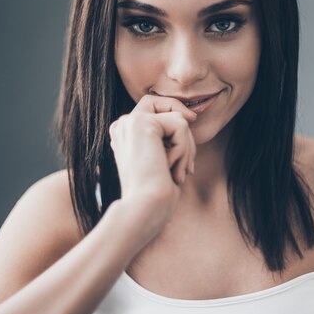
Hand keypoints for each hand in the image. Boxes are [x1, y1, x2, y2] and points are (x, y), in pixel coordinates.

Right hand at [108, 94, 196, 229]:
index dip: (175, 115)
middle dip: (184, 132)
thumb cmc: (156, 194)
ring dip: (187, 149)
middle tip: (189, 166)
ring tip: (179, 174)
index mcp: (123, 134)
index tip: (191, 132)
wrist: (144, 208)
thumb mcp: (163, 161)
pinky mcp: (142, 123)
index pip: (155, 107)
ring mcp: (129, 121)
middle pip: (165, 105)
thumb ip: (168, 138)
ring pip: (178, 119)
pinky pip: (180, 125)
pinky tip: (171, 168)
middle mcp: (122, 125)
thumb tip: (188, 116)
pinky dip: (184, 149)